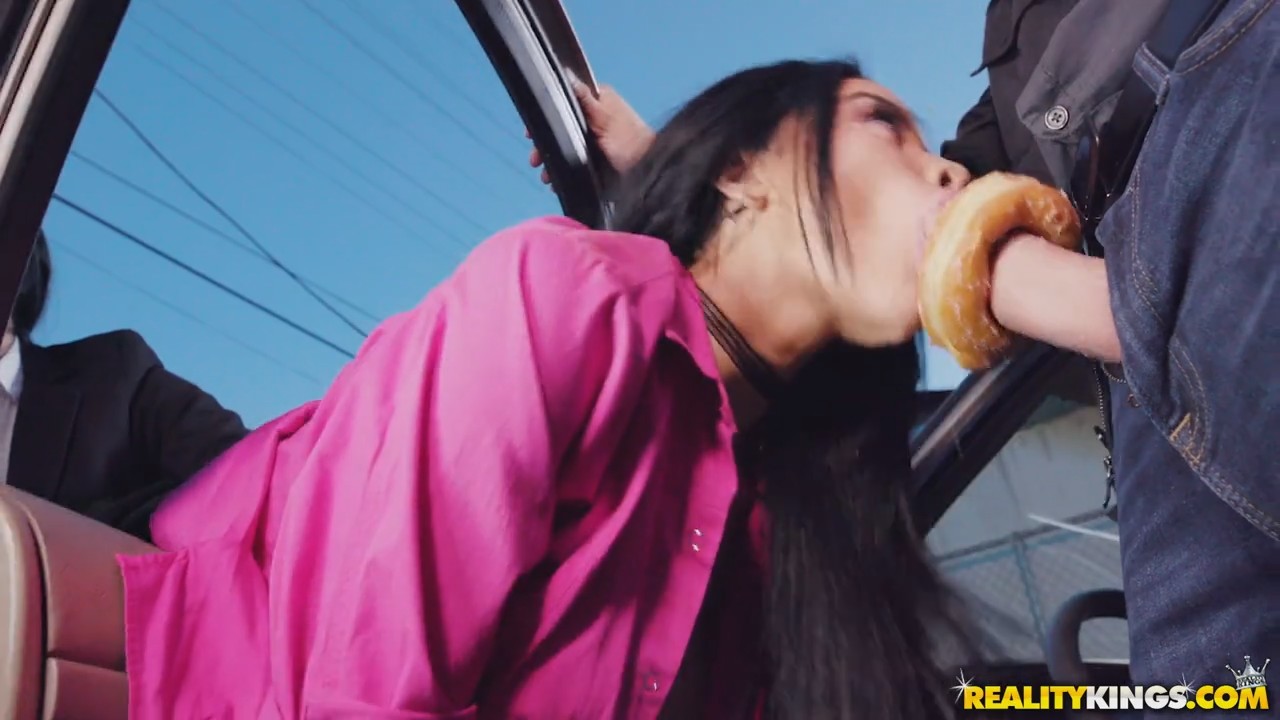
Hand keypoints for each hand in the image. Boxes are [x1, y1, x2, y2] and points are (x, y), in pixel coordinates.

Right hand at [527, 81, 655, 183]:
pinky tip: (557, 182)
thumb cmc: (629, 141)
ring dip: (553, 160)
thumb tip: (568, 77)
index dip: (547, 114)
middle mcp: (594, 115)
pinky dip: (564, 169)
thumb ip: (585, 100)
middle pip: (561, 125)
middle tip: (535, 160)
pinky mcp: (596, 156)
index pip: (564, 99)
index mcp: (598, 100)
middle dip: (546, 144)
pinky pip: (574, 160)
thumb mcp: (605, 117)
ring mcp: (595, 137)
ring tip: (547, 177)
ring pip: (565, 145)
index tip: (531, 132)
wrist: (647, 170)